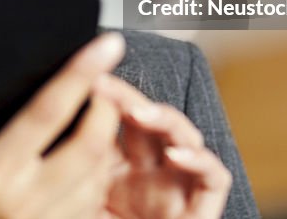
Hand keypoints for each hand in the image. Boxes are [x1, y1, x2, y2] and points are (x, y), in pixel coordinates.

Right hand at [0, 33, 126, 218]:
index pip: (47, 111)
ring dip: (103, 140)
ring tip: (90, 119)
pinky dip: (95, 173)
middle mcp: (26, 201)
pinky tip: (79, 160)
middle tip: (100, 86)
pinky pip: (93, 201)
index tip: (106, 43)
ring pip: (99, 173)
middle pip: (90, 142)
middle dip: (105, 107)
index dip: (80, 73)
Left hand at [95, 75, 231, 218]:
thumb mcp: (82, 198)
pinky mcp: (202, 210)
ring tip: (135, 112)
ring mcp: (178, 186)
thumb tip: (72, 122)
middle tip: (105, 85)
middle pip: (149, 120)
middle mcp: (151, 172)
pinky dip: (199, 162)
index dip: (107, 98)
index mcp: (118, 169)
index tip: (88, 81)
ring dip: (163, 118)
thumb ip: (82, 164)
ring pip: (184, 136)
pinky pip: (213, 176)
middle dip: (128, 98)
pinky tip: (175, 155)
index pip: (116, 121)